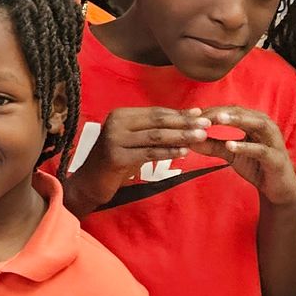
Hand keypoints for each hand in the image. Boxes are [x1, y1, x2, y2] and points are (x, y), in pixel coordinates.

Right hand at [65, 106, 213, 215]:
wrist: (89, 183)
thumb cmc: (115, 162)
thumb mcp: (132, 141)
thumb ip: (152, 130)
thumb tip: (185, 118)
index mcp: (120, 115)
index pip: (155, 112)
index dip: (179, 113)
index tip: (201, 113)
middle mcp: (115, 123)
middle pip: (157, 122)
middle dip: (184, 122)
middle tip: (206, 123)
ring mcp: (114, 139)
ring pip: (155, 136)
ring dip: (180, 136)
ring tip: (200, 136)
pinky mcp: (116, 157)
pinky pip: (148, 153)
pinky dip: (168, 152)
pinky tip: (184, 152)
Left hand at [197, 107, 295, 209]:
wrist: (277, 189)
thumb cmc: (255, 166)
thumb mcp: (230, 154)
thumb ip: (212, 146)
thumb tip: (188, 140)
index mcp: (254, 122)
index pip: (231, 110)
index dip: (211, 111)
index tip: (191, 114)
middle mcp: (266, 126)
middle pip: (242, 112)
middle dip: (220, 112)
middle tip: (200, 113)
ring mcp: (273, 141)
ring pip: (257, 124)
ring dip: (237, 120)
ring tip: (217, 119)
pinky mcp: (276, 158)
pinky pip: (261, 150)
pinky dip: (246, 146)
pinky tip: (230, 145)